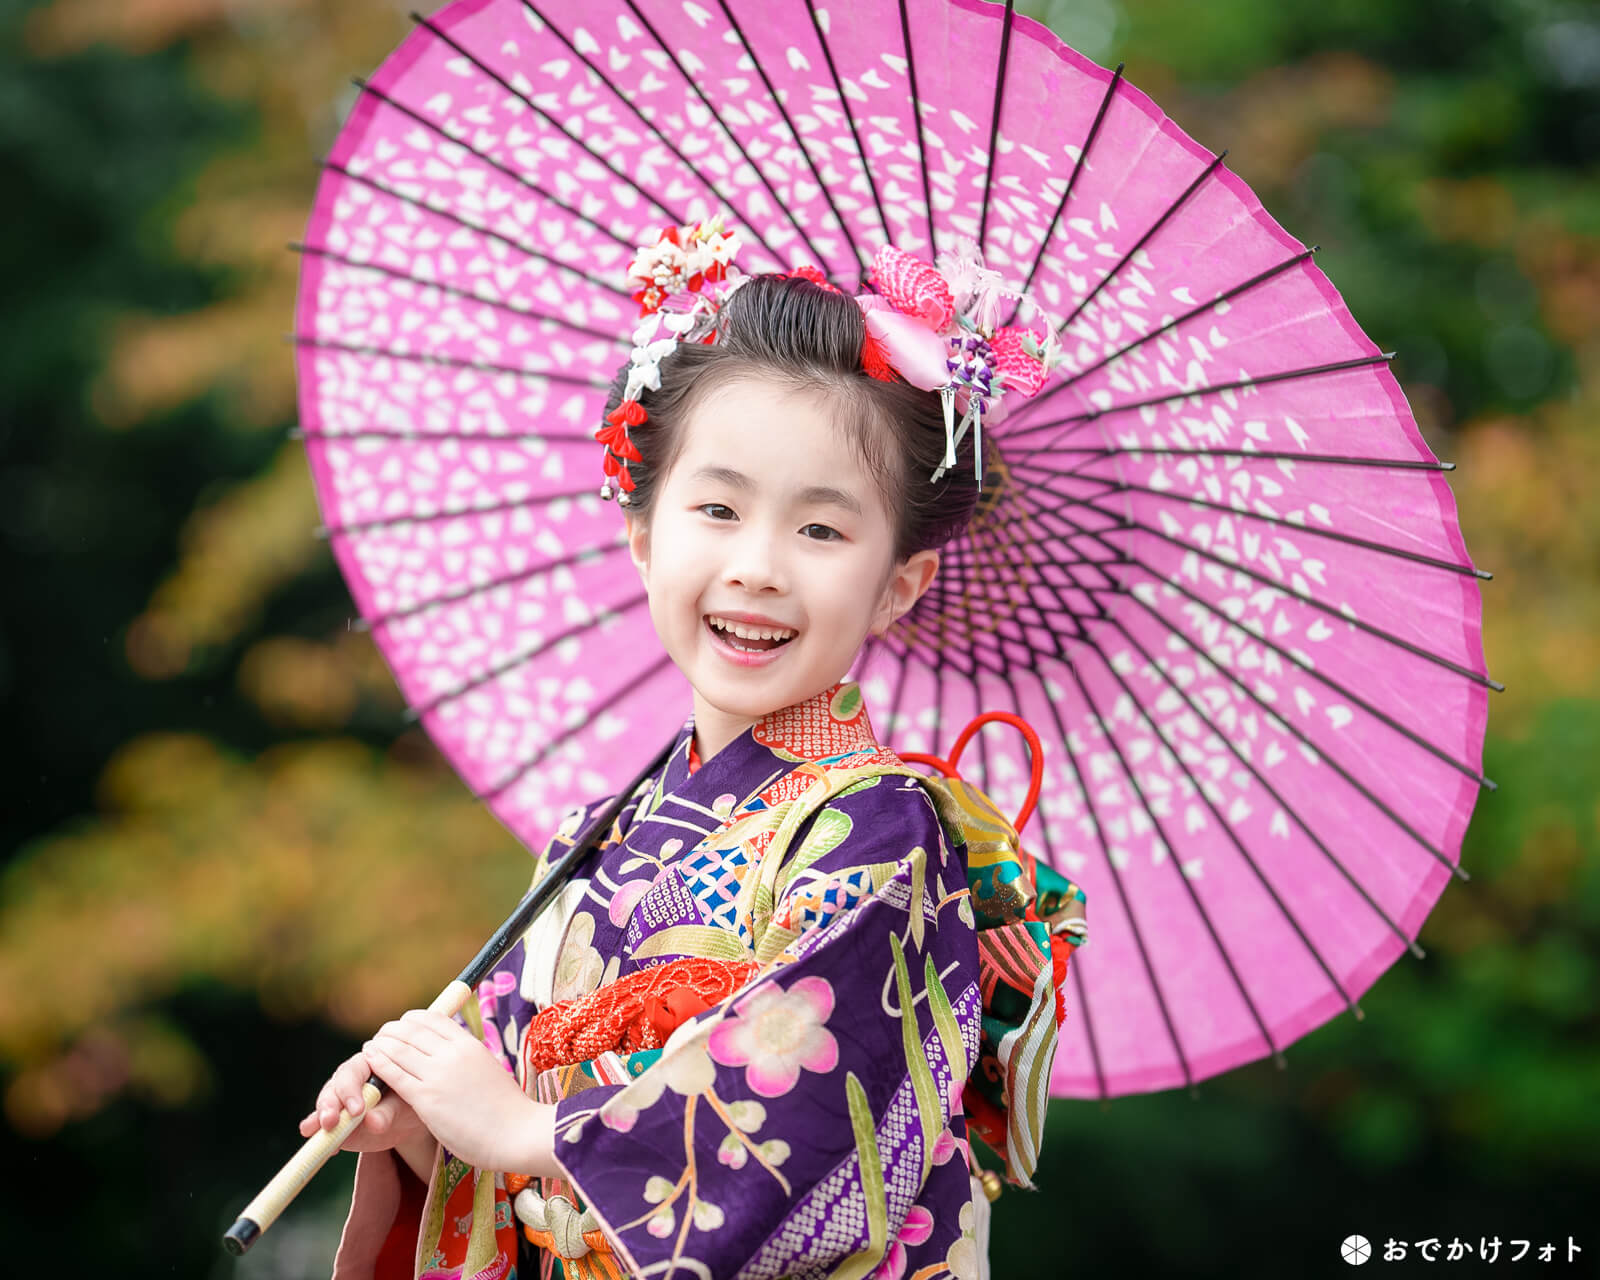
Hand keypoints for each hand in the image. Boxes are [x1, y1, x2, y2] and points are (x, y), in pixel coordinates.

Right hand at [298, 1049, 426, 1153]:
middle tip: (330, 1122)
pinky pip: (322, 1129)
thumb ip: (388, 1112)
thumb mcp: (404, 1105)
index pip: (353, 1072)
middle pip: (333, 1088)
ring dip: (318, 1120)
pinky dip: (321, 1138)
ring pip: (324, 1107)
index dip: (351, 1090)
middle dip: (329, 1105)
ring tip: (316, 1132)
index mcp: (368, 1063)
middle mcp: (348, 1080)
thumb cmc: (408, 1102)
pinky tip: (328, 1149)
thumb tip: (372, 1121)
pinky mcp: (333, 1122)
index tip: (357, 1111)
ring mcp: (337, 1101)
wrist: (407, 1120)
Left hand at [363, 1009, 557, 1176]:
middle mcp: (453, 1053)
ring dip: (380, 1044)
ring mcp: (438, 1074)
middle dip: (391, 1031)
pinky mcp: (427, 1098)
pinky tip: (369, 1060)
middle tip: (381, 1038)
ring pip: (397, 1047)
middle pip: (411, 1029)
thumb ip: (467, 1059)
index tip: (401, 1028)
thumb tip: (454, 1054)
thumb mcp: (488, 1069)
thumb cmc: (506, 1109)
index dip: (410, 1021)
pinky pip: (394, 1073)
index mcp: (469, 1044)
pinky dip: (378, 1063)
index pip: (431, 1018)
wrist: (517, 1133)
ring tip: (370, 1047)